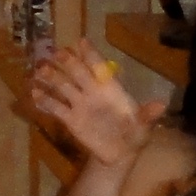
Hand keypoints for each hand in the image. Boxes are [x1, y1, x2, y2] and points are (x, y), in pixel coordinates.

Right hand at [31, 43, 158, 166]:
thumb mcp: (143, 126)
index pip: (99, 67)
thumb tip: (162, 105)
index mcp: (111, 89)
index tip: (81, 41)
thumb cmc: (134, 134)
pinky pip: (55, 107)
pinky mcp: (70, 119)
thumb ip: (147, 115)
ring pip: (63, 86)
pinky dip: (45, 101)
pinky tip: (33, 94)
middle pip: (77, 72)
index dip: (91, 55)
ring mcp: (79, 104)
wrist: (119, 154)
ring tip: (39, 70)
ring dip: (51, 77)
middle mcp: (92, 92)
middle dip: (67, 62)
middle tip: (56, 53)